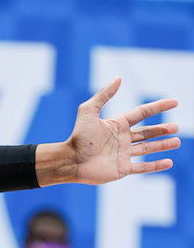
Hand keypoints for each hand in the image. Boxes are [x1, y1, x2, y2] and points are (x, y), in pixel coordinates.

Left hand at [36, 78, 179, 186]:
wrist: (71, 161)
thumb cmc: (77, 136)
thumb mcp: (89, 111)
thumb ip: (104, 95)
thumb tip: (118, 78)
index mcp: (117, 124)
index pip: (142, 113)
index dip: (158, 107)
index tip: (174, 102)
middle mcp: (122, 139)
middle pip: (147, 132)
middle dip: (162, 130)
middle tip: (176, 127)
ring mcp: (123, 154)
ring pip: (148, 149)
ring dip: (162, 145)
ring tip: (177, 142)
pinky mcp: (122, 169)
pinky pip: (142, 167)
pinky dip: (155, 165)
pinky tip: (168, 163)